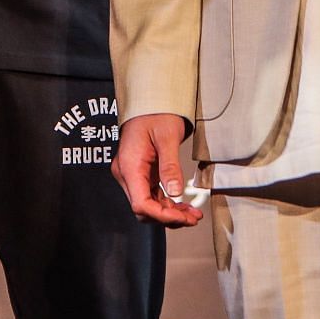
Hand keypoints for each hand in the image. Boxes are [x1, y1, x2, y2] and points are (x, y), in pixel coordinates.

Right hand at [111, 113, 202, 227]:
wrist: (150, 101)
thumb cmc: (156, 113)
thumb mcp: (167, 137)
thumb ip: (170, 166)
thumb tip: (175, 192)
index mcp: (129, 165)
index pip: (141, 204)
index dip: (162, 216)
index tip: (183, 218)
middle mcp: (126, 173)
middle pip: (144, 209)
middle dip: (169, 217)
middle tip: (193, 217)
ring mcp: (132, 174)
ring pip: (148, 205)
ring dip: (170, 213)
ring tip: (192, 213)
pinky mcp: (140, 173)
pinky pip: (152, 195)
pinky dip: (167, 203)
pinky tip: (183, 205)